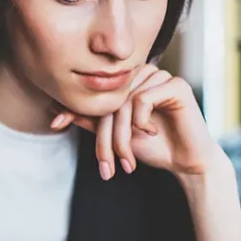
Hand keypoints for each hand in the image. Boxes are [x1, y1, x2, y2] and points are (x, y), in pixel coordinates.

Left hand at [50, 64, 220, 180]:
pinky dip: (141, 120)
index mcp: (127, 82)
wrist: (185, 163)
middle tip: (106, 166)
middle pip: (109, 100)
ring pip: (124, 101)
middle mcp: (142, 74)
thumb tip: (56, 110)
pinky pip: (144, 98)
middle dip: (104, 137)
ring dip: (121, 135)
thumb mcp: (114, 135)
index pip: (96, 92)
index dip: (74, 109)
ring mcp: (160, 76)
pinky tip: (151, 131)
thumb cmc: (152, 148)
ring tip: (127, 159)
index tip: (55, 126)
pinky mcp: (176, 85)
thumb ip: (90, 120)